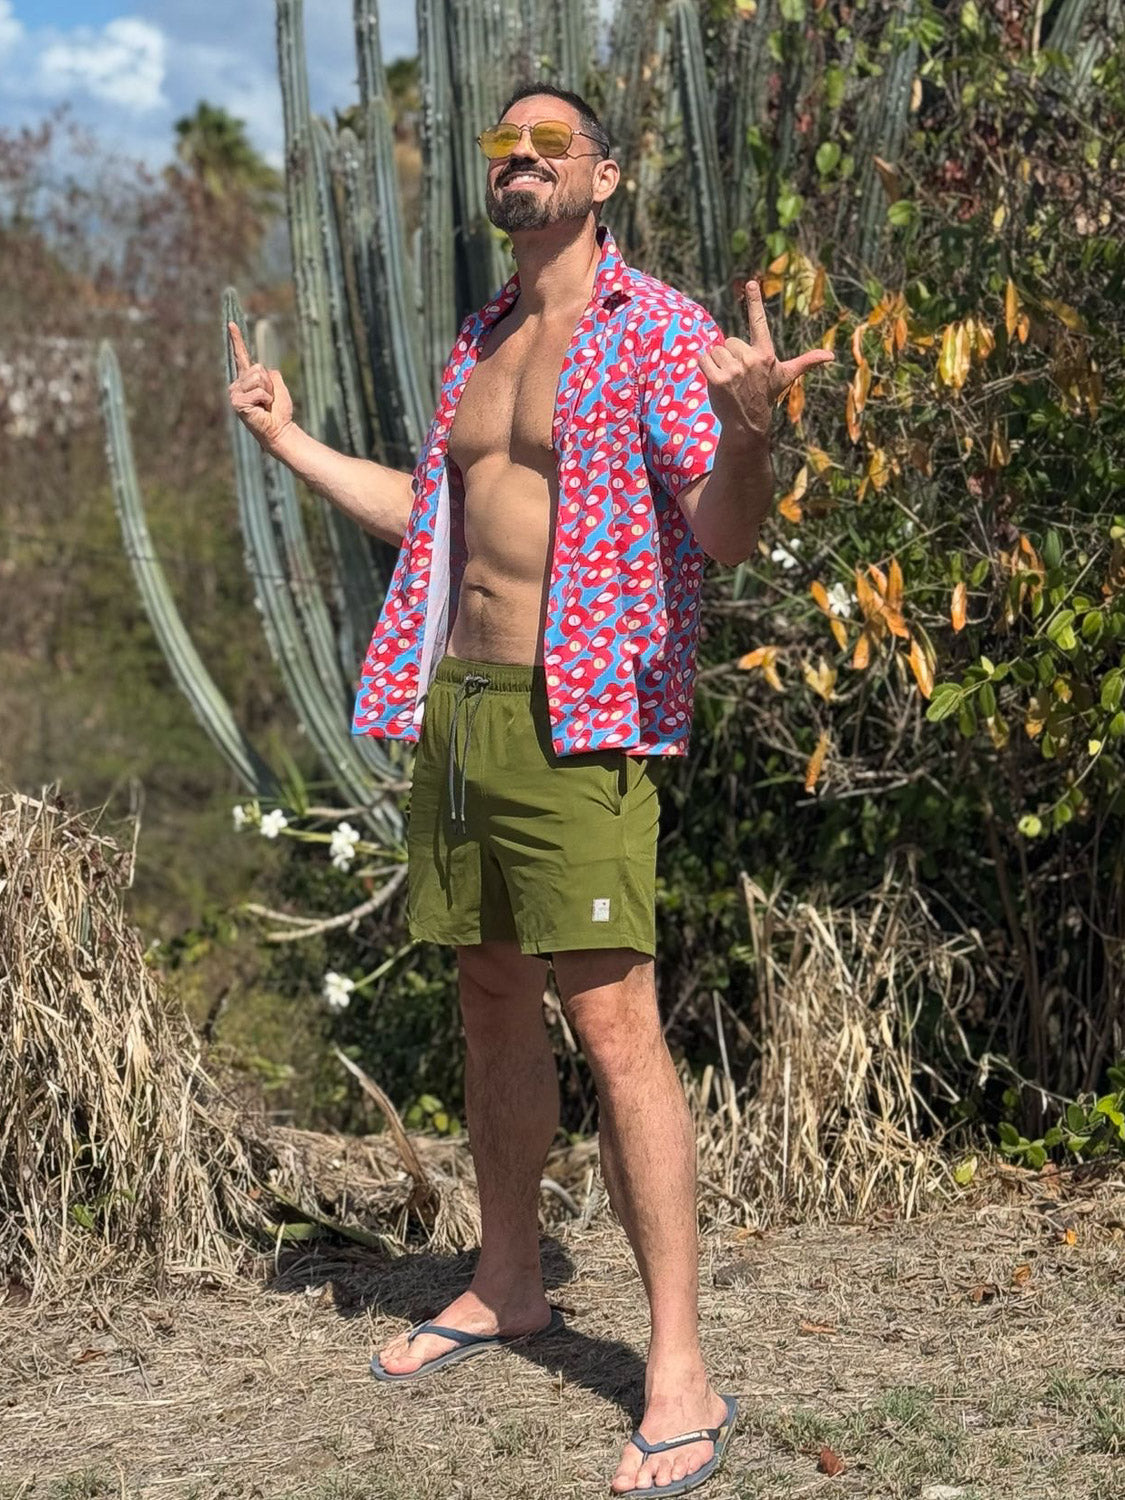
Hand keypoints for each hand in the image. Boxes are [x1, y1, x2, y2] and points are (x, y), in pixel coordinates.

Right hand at [227, 321, 293, 451]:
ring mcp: (235, 394)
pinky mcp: (237, 403)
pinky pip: (258, 391)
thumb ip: (271, 375)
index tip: (232, 324)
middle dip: (268, 383)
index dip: (237, 340)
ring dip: (267, 391)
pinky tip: (262, 409)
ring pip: (257, 378)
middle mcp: (237, 385)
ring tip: (265, 404)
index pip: (241, 356)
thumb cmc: (279, 412)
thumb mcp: (278, 387)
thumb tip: (266, 370)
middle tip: (268, 400)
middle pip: (257, 368)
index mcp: (246, 379)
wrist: (280, 430)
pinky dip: (266, 399)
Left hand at [697, 278, 835, 442]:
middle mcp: (752, 359)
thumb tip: (831, 356)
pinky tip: (716, 380)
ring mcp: (735, 370)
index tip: (751, 282)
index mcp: (766, 353)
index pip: (759, 322)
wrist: (748, 422)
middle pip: (729, 341)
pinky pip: (703, 358)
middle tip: (739, 375)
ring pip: (716, 350)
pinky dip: (705, 367)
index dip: (755, 301)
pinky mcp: (718, 379)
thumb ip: (806, 361)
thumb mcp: (786, 375)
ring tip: (730, 380)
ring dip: (719, 363)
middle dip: (731, 356)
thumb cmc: (766, 394)